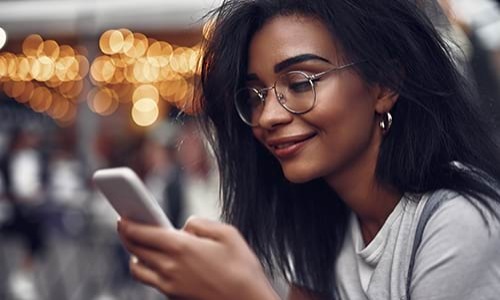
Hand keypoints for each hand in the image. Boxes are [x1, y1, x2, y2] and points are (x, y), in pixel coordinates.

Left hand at [117, 217, 279, 299]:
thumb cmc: (242, 269)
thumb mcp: (227, 233)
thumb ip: (200, 224)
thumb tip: (185, 226)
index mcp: (181, 248)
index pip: (142, 233)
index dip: (128, 223)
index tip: (122, 217)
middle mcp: (170, 268)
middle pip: (135, 250)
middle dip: (126, 236)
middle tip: (126, 226)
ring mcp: (170, 286)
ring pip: (138, 269)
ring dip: (134, 255)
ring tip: (141, 244)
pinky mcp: (174, 297)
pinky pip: (152, 281)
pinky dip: (148, 269)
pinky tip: (159, 261)